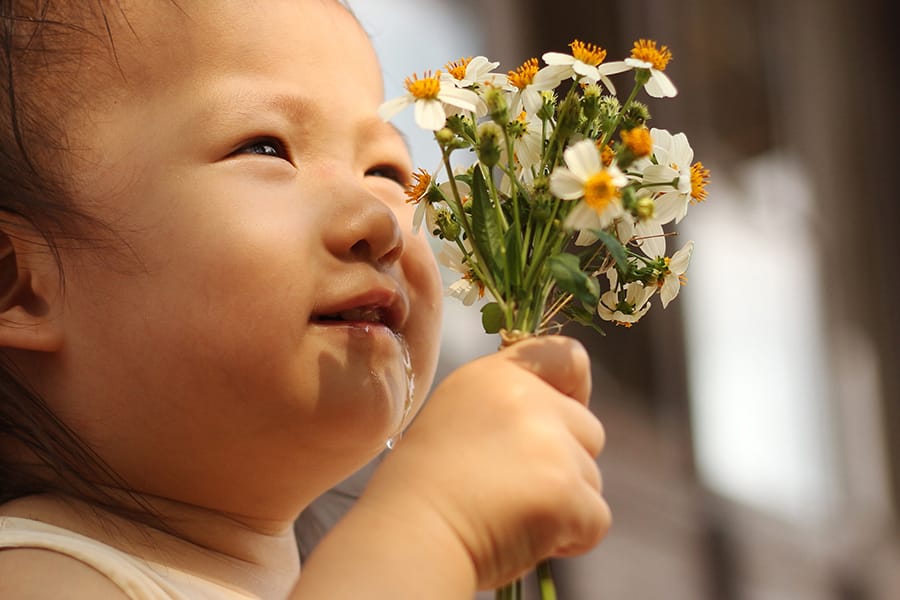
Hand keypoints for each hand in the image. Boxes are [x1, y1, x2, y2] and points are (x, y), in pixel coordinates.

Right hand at [362, 335, 610, 589]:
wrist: (409, 538)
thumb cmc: (423, 492)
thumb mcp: (456, 420)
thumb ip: (506, 411)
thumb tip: (552, 431)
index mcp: (494, 376)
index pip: (567, 356)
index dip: (576, 391)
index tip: (558, 424)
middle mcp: (526, 398)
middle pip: (588, 429)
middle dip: (567, 465)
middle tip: (515, 491)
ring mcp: (549, 443)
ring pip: (591, 478)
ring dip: (565, 504)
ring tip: (509, 517)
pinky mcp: (565, 489)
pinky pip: (596, 519)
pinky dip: (571, 538)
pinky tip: (524, 538)